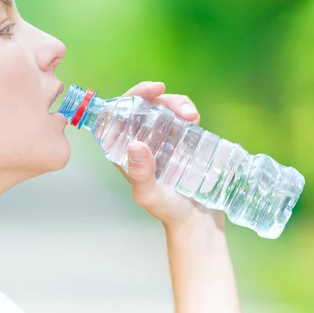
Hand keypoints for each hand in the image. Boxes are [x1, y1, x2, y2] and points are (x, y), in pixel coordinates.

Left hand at [114, 81, 224, 233]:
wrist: (197, 222)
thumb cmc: (167, 211)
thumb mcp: (149, 194)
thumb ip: (140, 174)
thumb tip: (135, 145)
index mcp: (122, 150)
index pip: (116, 115)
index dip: (128, 97)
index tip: (148, 90)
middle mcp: (138, 140)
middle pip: (140, 106)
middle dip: (155, 96)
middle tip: (175, 102)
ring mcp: (160, 138)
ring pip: (161, 107)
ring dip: (175, 102)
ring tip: (191, 115)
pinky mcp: (180, 140)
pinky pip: (180, 116)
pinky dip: (186, 110)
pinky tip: (194, 117)